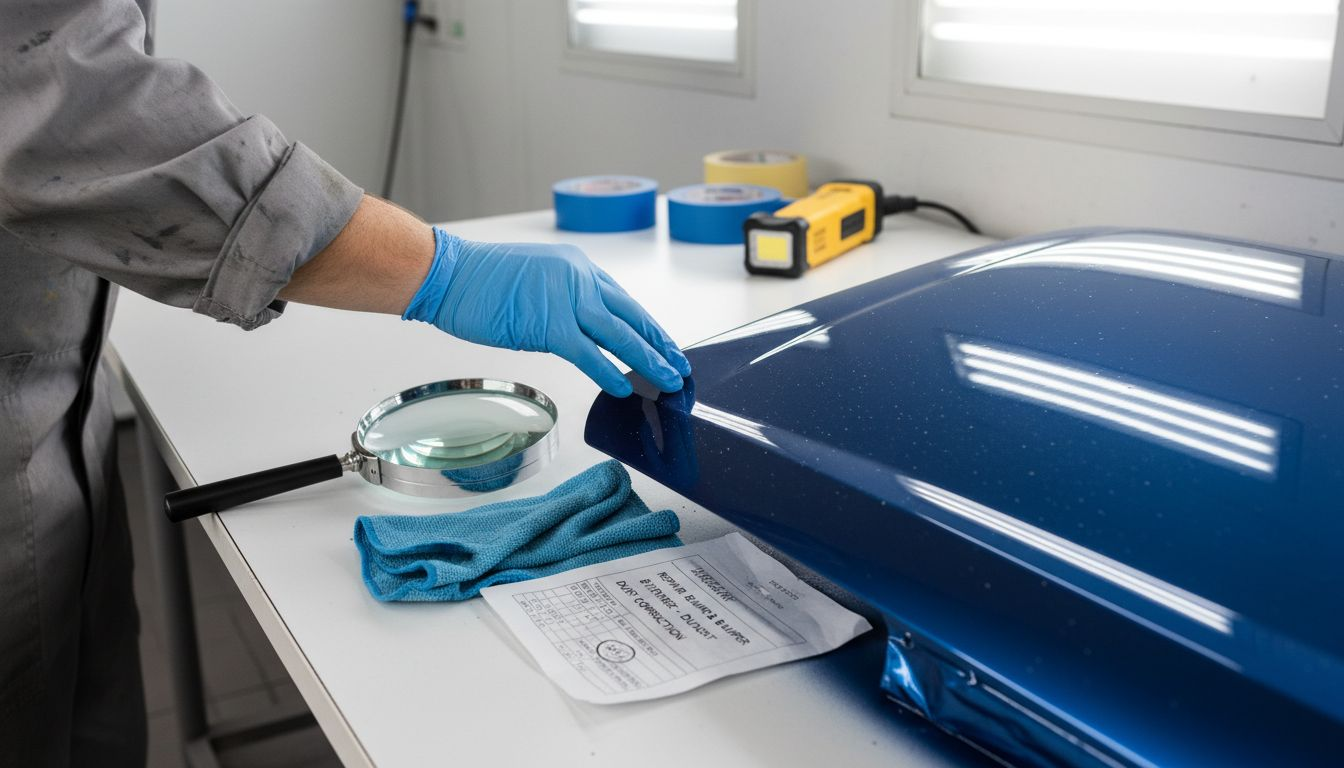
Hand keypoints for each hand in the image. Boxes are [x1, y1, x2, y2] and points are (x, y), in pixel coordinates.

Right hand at [403, 228, 691, 396]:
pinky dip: (610, 372)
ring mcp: (566, 301)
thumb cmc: (481, 281)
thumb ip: (562, 302)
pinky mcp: (550, 325)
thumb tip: (579, 333)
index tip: (666, 344)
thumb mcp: (535, 281)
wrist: (449, 275)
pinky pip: (590, 354)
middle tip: (680, 366)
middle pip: (631, 318)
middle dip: (659, 345)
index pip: (623, 302)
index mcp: (577, 268)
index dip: (648, 327)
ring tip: (668, 381)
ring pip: (620, 336)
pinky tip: (625, 387)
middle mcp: (579, 279)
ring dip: (648, 361)